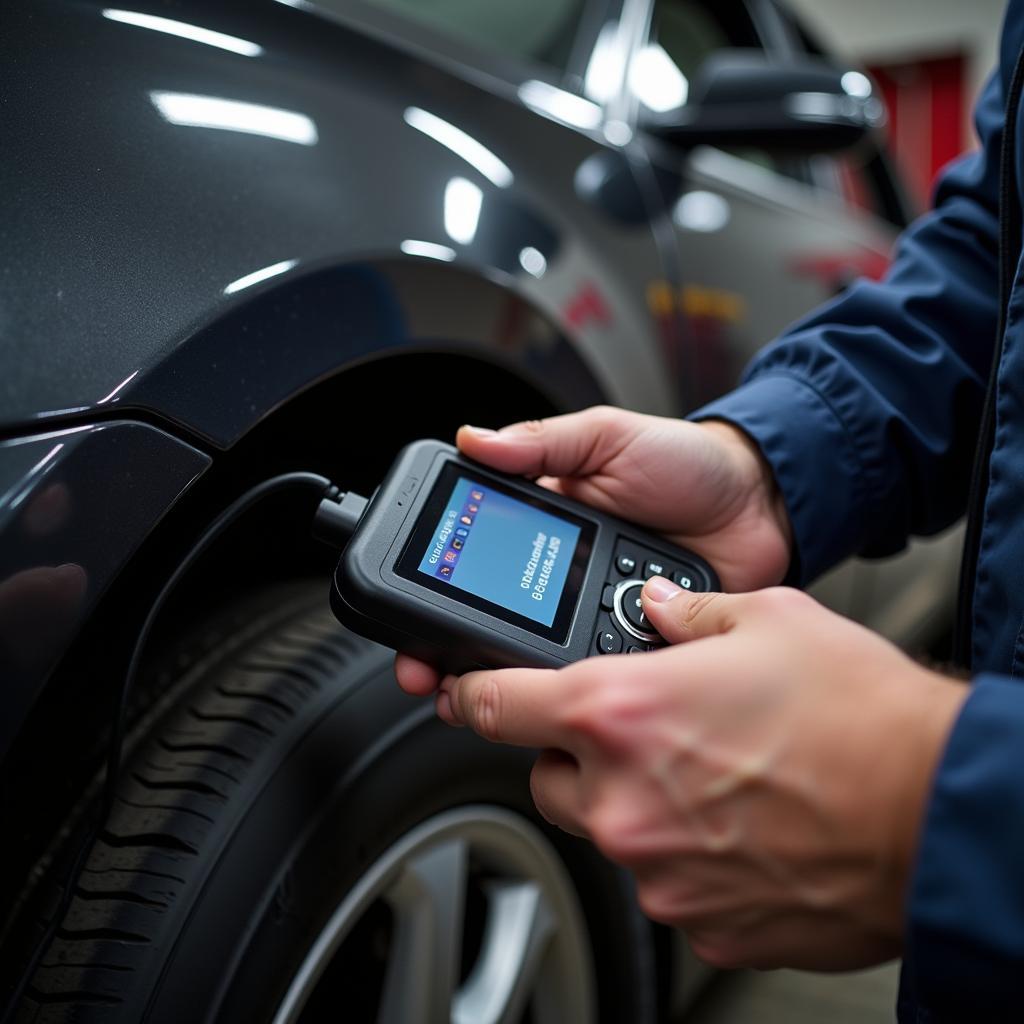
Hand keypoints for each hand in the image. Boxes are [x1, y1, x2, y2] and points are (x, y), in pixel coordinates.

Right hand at [396, 406, 792, 695]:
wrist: (762, 503)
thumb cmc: (686, 464)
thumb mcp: (609, 436)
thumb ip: (543, 441)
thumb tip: (475, 438)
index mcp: (544, 523)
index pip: (473, 560)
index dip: (434, 592)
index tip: (408, 618)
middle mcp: (561, 573)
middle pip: (492, 622)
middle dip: (453, 653)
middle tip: (432, 677)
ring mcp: (595, 611)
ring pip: (539, 657)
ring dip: (510, 678)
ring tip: (486, 694)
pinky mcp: (634, 643)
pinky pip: (599, 671)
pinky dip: (581, 685)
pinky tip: (564, 693)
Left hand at [433, 579, 966, 970]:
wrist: (934, 808)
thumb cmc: (857, 714)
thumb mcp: (766, 618)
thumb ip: (686, 612)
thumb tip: (658, 609)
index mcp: (619, 711)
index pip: (493, 703)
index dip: (465, 692)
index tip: (456, 692)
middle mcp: (622, 798)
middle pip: (547, 774)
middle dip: (576, 751)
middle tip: (640, 729)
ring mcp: (656, 868)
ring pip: (603, 829)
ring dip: (631, 800)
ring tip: (705, 772)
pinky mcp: (696, 918)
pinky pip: (659, 877)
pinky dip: (679, 850)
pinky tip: (735, 821)